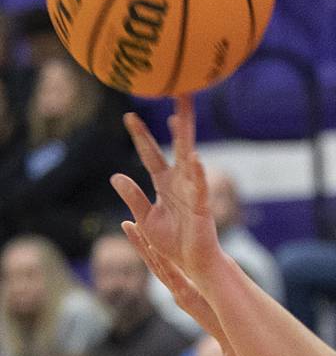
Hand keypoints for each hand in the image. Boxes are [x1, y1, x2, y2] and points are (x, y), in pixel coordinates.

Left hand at [110, 96, 222, 290]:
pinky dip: (198, 173)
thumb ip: (133, 197)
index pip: (151, 154)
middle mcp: (180, 182)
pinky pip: (199, 188)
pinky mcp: (201, 207)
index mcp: (165, 184)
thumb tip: (115, 177)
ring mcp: (192, 192)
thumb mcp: (146, 219)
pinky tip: (196, 157)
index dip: (141, 136)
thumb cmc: (173, 243)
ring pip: (189, 158)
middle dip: (179, 119)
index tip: (128, 116)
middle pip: (179, 144)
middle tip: (179, 92)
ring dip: (186, 137)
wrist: (192, 264)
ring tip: (182, 114)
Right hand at [122, 225, 225, 342]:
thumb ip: (207, 285)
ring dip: (145, 249)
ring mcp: (180, 293)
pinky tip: (154, 249)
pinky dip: (163, 264)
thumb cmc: (224, 318)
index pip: (161, 264)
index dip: (148, 247)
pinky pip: (173, 277)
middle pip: (153, 262)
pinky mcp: (187, 298)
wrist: (230, 336)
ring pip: (158, 268)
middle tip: (126, 222)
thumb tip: (209, 272)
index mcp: (181, 287)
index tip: (138, 228)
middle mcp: (177, 289)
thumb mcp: (212, 297)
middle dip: (139, 243)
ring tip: (133, 229)